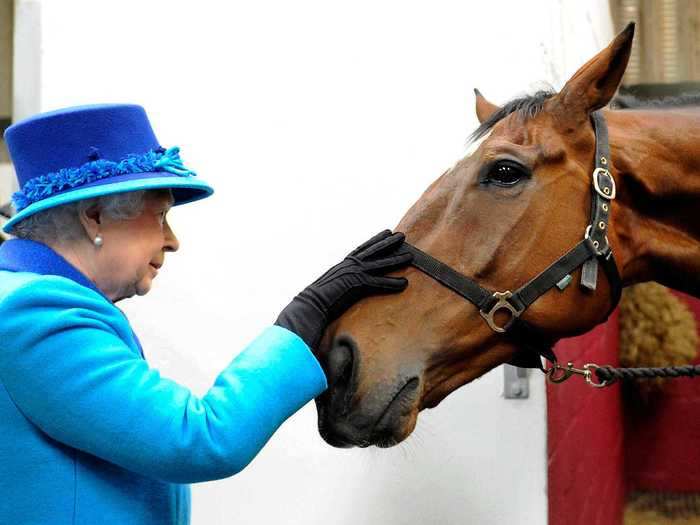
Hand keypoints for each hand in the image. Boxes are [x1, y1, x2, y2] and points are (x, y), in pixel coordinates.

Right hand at [275, 230, 411, 348]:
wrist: (310, 304)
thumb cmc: (318, 299)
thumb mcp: (331, 285)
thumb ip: (340, 281)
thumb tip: (344, 284)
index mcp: (344, 264)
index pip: (363, 249)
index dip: (376, 240)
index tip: (387, 232)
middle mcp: (350, 265)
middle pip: (374, 251)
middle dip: (389, 243)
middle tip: (402, 236)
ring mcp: (354, 273)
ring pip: (380, 264)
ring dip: (396, 260)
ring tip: (411, 256)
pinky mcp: (357, 285)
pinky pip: (379, 283)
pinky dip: (392, 283)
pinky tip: (404, 283)